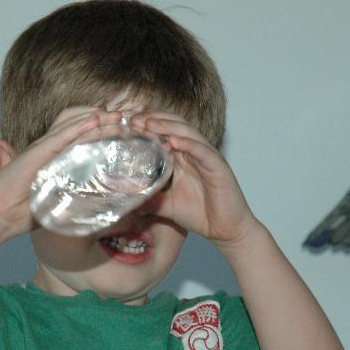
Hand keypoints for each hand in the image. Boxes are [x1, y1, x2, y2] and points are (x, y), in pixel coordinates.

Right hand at [0, 108, 123, 238]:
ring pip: (74, 125)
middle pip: (79, 123)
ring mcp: (43, 148)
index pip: (80, 134)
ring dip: (97, 118)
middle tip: (127, 118)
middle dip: (104, 118)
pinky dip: (79, 127)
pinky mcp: (37, 154)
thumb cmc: (25, 213)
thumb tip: (103, 205)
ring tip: (118, 116)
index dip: (101, 127)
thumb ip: (77, 198)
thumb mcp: (59, 202)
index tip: (123, 129)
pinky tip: (95, 121)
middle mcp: (49, 148)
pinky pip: (61, 136)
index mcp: (54, 156)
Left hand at [131, 112, 256, 248]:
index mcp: (182, 157)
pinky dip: (189, 143)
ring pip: (188, 133)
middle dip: (154, 119)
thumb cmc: (199, 215)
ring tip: (149, 123)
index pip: (164, 131)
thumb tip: (124, 200)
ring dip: (168, 126)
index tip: (126, 124)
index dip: (147, 125)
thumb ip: (148, 199)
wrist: (225, 230)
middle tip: (133, 119)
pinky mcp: (218, 167)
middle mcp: (195, 152)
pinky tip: (174, 141)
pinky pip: (203, 150)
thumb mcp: (166, 205)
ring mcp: (207, 157)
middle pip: (174, 125)